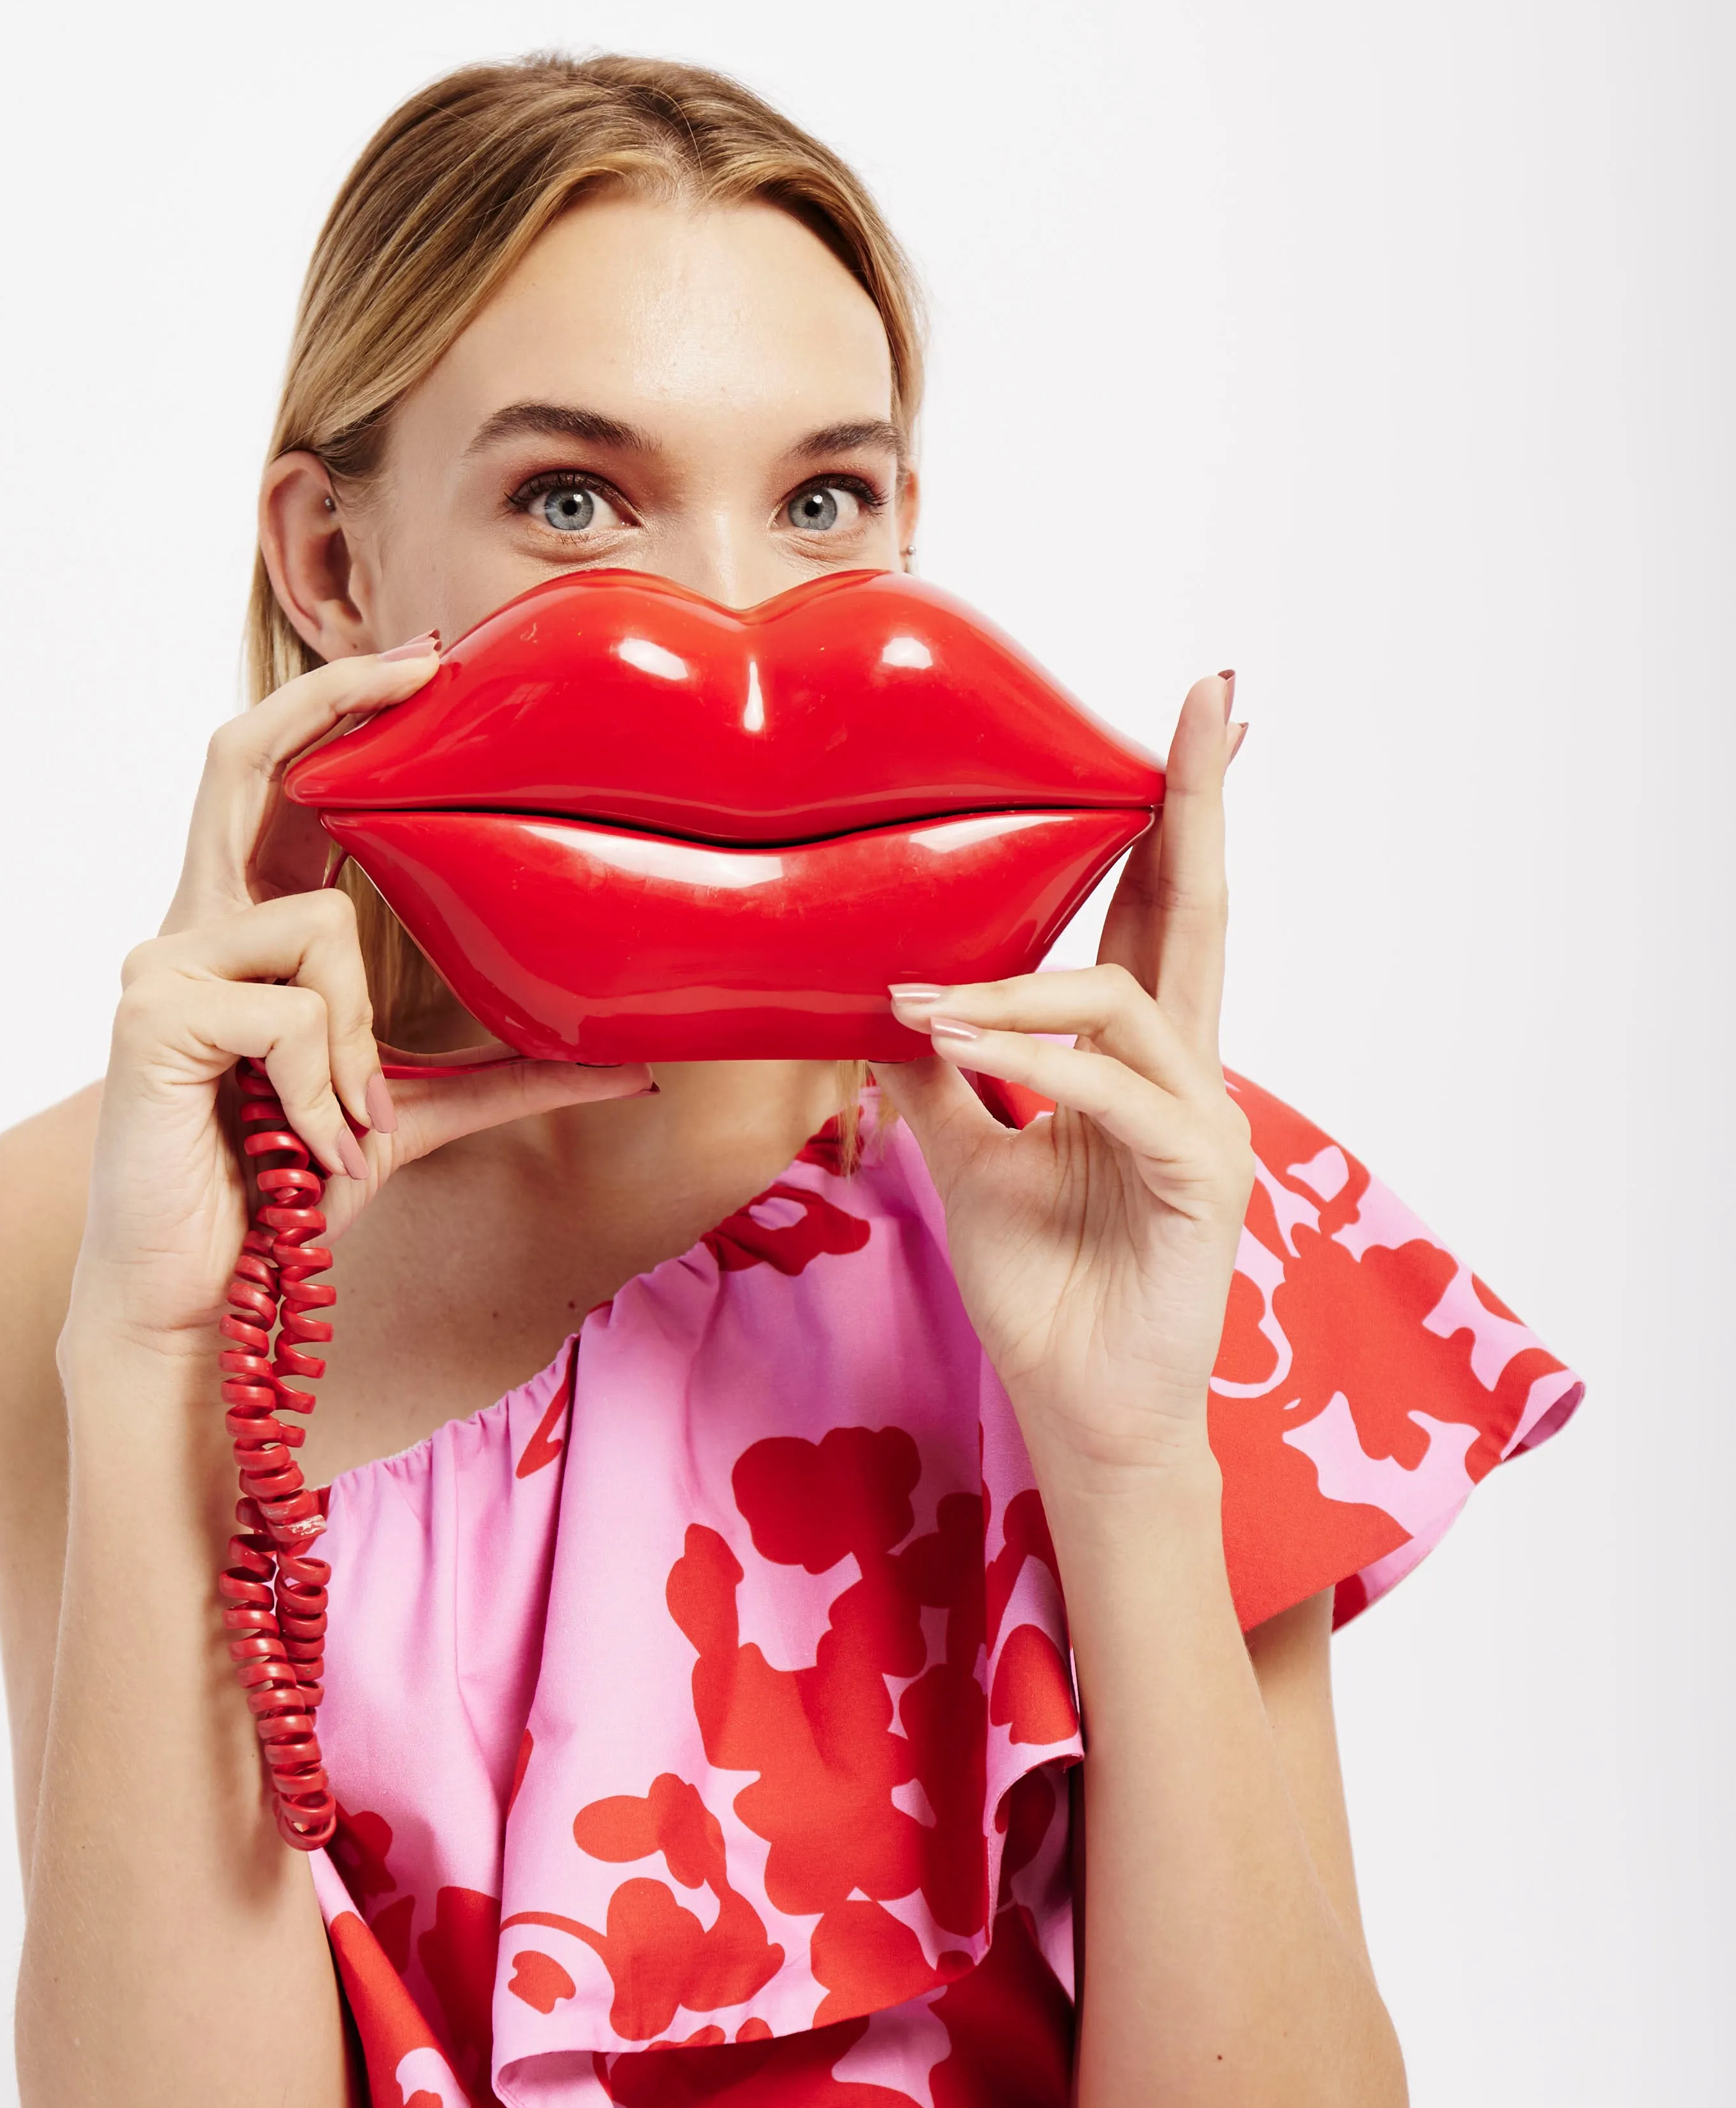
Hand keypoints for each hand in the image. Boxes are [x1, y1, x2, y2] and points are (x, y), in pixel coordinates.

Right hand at [71, 648, 651, 1353]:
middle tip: (423, 671)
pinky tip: (308, 1145)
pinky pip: (292, 1016)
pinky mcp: (153, 1016)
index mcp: (247, 929)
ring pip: (319, 931)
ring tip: (346, 1130)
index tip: (423, 667)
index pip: (278, 780)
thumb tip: (631, 1068)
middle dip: (333, 701)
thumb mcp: (410, 1120)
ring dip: (361, 1045)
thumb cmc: (282, 1196)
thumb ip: (508, 1080)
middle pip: (242, 758)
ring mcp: (163, 963)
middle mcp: (192, 924)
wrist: (200, 1296)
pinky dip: (326, 1091)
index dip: (337, 707)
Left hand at [878, 672, 1251, 1487]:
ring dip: (1022, 987)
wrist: (1078, 1409)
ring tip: (930, 999)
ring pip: (1128, 999)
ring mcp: (1204, 1120)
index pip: (1154, 916)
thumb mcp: (966, 1160)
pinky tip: (968, 1048)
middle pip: (1195, 911)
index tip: (1171, 725)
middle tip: (1211, 698)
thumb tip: (898, 993)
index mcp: (1135, 1060)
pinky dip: (1039, 1061)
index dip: (1162, 821)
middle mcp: (1185, 1072)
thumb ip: (947, 1075)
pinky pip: (1117, 1090)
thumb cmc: (1041, 1290)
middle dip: (1197, 803)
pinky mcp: (1203, 1175)